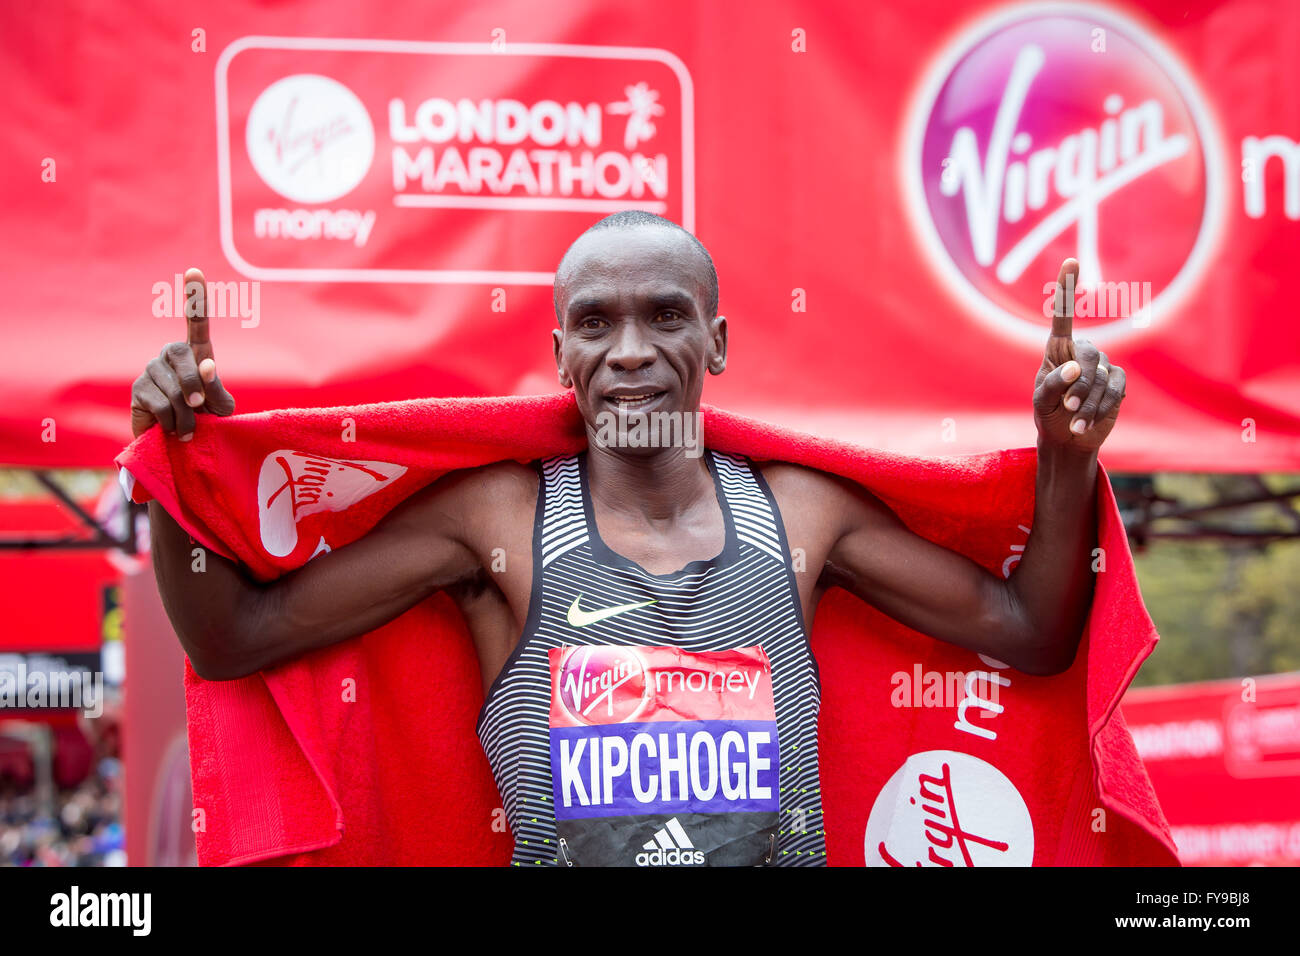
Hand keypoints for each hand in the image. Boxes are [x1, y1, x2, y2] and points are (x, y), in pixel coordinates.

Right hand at [130, 267, 235, 438]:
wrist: (178, 445)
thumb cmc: (204, 420)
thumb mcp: (220, 407)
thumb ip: (217, 389)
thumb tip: (207, 366)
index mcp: (196, 353)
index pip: (196, 321)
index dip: (195, 297)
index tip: (194, 271)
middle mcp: (171, 355)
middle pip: (184, 356)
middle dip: (194, 384)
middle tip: (197, 407)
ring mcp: (152, 369)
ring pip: (174, 387)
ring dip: (186, 415)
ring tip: (188, 428)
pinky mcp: (139, 389)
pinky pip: (161, 404)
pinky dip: (172, 422)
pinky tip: (171, 429)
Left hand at [1033, 258, 1125, 453]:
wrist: (1067, 438)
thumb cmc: (1049, 414)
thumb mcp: (1042, 402)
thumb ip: (1054, 384)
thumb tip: (1076, 367)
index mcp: (1057, 350)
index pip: (1062, 315)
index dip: (1067, 288)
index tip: (1070, 261)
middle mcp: (1081, 352)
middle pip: (1088, 356)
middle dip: (1080, 385)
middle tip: (1067, 407)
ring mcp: (1102, 365)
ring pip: (1102, 377)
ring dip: (1088, 403)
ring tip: (1075, 422)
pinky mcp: (1117, 381)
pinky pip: (1115, 389)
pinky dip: (1101, 408)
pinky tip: (1088, 422)